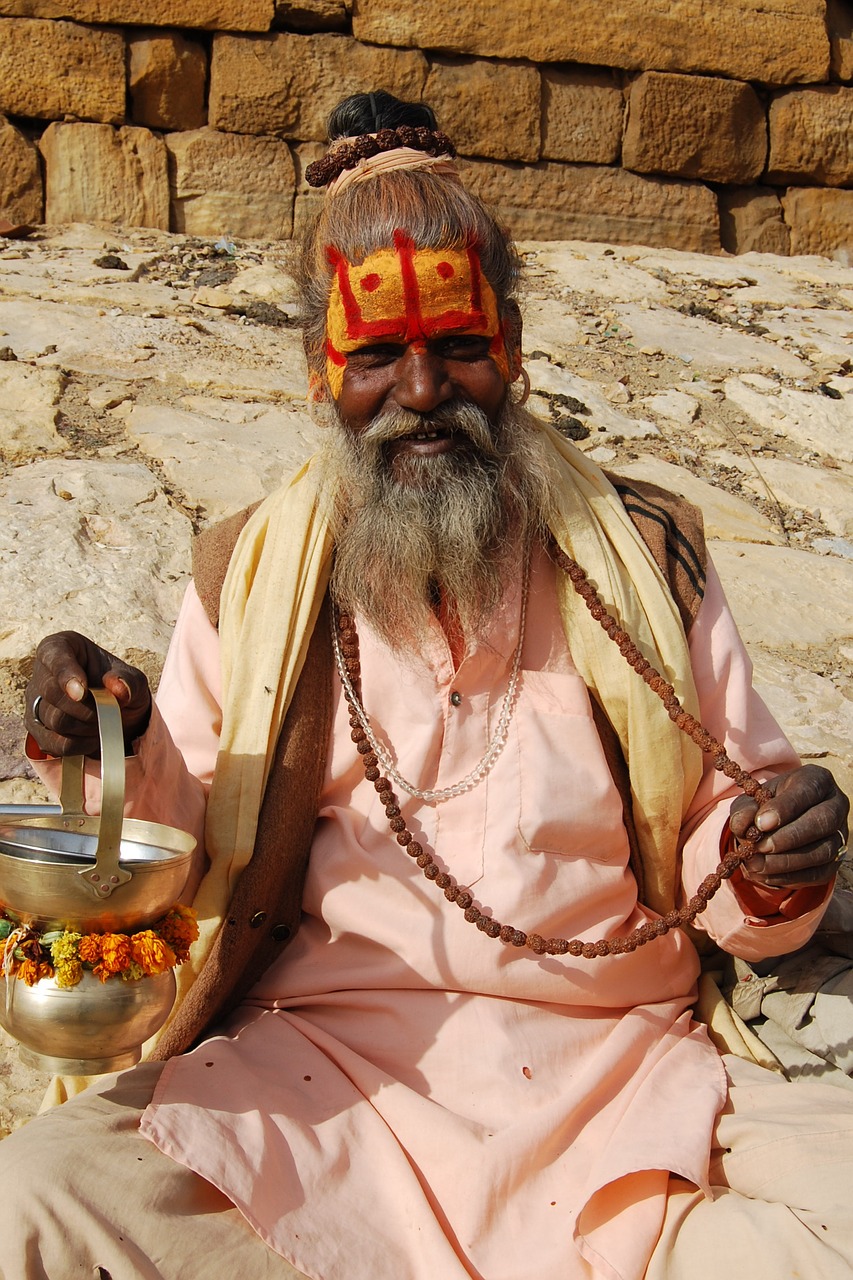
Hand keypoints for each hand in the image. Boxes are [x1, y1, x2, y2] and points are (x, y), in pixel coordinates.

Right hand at [25, 631, 151, 757]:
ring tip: (103, 721)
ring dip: (86, 726)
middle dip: (86, 708)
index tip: (82, 692)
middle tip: (108, 710)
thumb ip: (128, 680)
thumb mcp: (132, 678)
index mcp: (60, 647)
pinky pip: (53, 743)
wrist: (115, 713)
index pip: (55, 656)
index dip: (66, 675)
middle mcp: (41, 673)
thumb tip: (119, 690)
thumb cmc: (118, 686)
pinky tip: (93, 736)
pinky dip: (79, 744)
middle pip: (52, 693)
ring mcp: (35, 703)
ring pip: (54, 720)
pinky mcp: (36, 730)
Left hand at [729, 765, 848, 888]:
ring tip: (756, 863)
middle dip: (789, 837)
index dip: (785, 808)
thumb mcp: (752, 800)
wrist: (781, 823)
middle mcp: (835, 805)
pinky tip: (765, 874)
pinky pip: (818, 873)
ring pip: (823, 851)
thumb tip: (742, 826)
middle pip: (822, 821)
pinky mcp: (835, 860)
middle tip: (759, 846)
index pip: (806, 791)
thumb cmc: (767, 804)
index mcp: (816, 780)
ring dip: (786, 861)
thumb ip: (745, 809)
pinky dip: (790, 877)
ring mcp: (840, 834)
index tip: (761, 823)